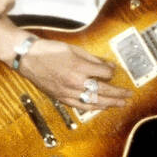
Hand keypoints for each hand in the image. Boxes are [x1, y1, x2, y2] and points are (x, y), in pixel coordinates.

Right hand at [15, 39, 129, 110]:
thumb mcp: (73, 49)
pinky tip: (101, 107)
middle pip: (103, 90)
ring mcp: (68, 92)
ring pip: (93, 101)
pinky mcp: (61, 97)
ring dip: (109, 103)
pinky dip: (93, 107)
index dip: (111, 72)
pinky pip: (80, 106)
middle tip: (128, 94)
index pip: (104, 73)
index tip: (113, 70)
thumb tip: (107, 66)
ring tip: (120, 104)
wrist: (27, 58)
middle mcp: (75, 82)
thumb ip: (92, 59)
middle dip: (118, 93)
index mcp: (79, 67)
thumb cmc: (49, 50)